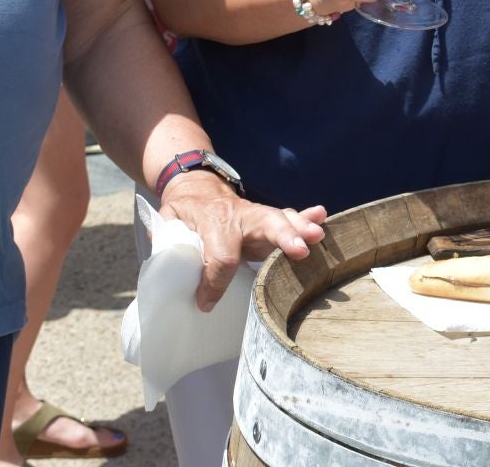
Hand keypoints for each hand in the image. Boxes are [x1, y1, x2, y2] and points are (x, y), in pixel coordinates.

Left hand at [159, 171, 327, 309]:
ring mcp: (257, 217)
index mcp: (211, 221)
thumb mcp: (169, 225)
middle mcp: (240, 217)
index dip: (214, 282)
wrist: (198, 188)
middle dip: (281, 238)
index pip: (220, 255)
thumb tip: (170, 279)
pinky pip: (290, 218)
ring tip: (317, 236)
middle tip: (298, 251)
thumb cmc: (184, 213)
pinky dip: (306, 219)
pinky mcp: (268, 221)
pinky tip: (321, 217)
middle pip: (263, 224)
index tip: (205, 302)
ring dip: (300, 229)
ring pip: (281, 220)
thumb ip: (170, 246)